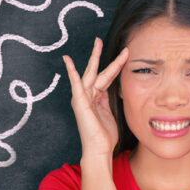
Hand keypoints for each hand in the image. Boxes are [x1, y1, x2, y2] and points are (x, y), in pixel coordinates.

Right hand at [62, 37, 128, 158]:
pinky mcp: (80, 103)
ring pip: (91, 73)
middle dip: (99, 55)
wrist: (99, 150)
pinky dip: (71, 72)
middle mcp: (88, 96)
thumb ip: (108, 99)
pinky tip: (67, 61)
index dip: (114, 65)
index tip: (122, 55)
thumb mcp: (110, 113)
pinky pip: (76, 84)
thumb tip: (113, 88)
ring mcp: (82, 98)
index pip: (106, 77)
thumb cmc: (104, 135)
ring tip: (97, 42)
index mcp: (96, 98)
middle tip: (99, 39)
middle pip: (96, 71)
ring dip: (95, 57)